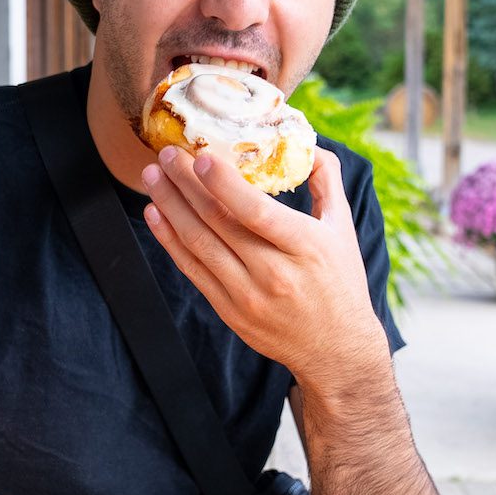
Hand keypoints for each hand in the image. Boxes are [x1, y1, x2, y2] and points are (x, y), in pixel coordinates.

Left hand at [140, 145, 388, 393]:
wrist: (336, 350)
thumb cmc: (340, 283)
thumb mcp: (343, 230)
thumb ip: (326, 182)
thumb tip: (307, 144)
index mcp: (305, 247)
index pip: (256, 212)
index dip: (223, 183)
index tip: (200, 157)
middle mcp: (274, 273)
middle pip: (218, 222)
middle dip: (185, 184)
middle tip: (165, 155)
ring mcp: (247, 295)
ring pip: (199, 244)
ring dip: (170, 207)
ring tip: (152, 178)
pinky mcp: (229, 311)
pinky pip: (192, 270)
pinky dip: (169, 240)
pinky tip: (155, 214)